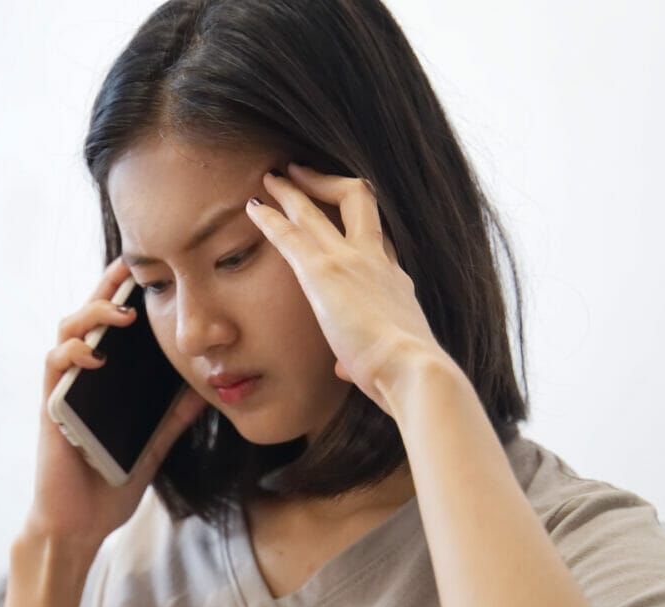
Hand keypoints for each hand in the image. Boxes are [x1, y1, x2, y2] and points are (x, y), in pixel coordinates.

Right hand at [25, 256, 207, 548]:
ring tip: (122, 311)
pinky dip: (72, 352)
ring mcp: (64, 390)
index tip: (150, 269)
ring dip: (91, 313)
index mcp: (105, 381)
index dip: (125, 293)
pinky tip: (94, 350)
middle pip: (88, 316)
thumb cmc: (108, 485)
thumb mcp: (153, 446)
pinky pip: (54, 367)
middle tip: (133, 265)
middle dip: (107, 286)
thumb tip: (206, 388)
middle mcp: (81, 378)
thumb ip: (173, 418)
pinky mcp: (51, 407)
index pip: (112, 326)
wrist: (80, 524)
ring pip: (67, 331)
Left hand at [247, 163, 448, 415]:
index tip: (339, 217)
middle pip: (358, 201)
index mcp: (396, 283)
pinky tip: (252, 207)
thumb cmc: (403, 375)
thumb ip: (361, 359)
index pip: (378, 241)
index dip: (357, 226)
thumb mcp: (385, 361)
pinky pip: (290, 234)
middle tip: (302, 172)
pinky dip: (269, 218)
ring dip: (292, 191)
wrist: (412, 369)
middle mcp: (377, 261)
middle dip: (327, 182)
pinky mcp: (323, 272)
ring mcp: (351, 260)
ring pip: (318, 209)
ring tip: (272, 176)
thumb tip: (348, 368)